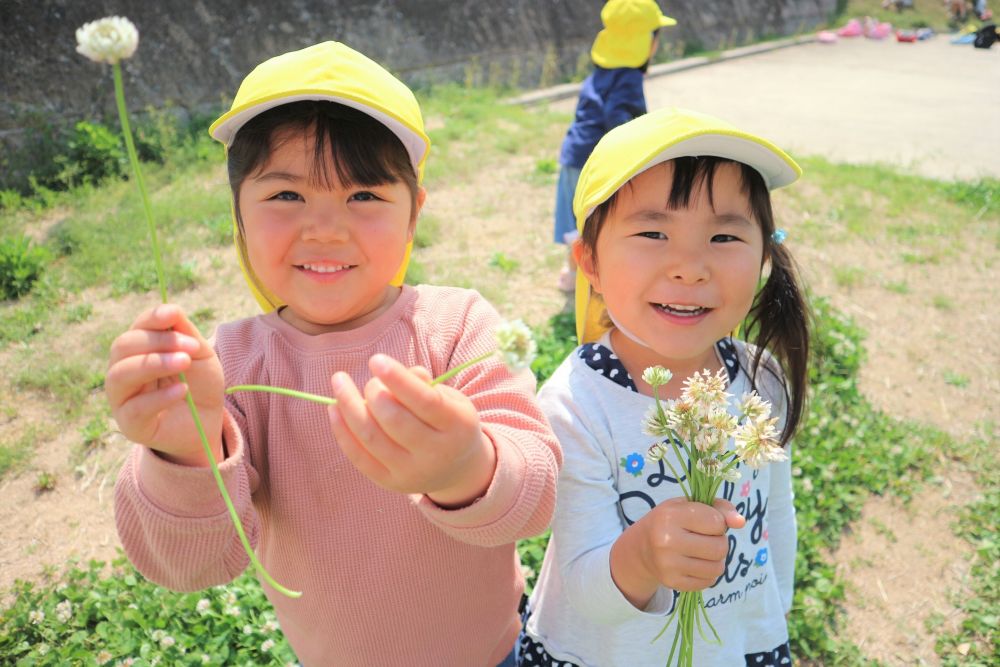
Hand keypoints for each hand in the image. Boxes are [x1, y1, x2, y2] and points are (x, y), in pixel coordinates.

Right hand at [106, 304, 224, 466]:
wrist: (208, 422)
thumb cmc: (200, 385)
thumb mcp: (200, 355)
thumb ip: (185, 334)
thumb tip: (172, 309)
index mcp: (139, 350)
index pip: (136, 328)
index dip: (152, 318)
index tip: (173, 314)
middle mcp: (123, 370)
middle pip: (123, 347)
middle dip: (157, 342)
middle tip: (189, 348)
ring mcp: (122, 398)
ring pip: (120, 375)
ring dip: (153, 364)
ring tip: (184, 362)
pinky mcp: (129, 423)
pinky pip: (135, 407)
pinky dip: (160, 396)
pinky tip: (182, 390)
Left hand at [328, 353, 496, 507]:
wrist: (458, 470)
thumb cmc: (449, 422)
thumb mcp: (450, 399)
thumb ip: (425, 384)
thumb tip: (396, 373)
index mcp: (458, 425)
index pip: (425, 401)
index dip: (397, 379)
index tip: (376, 360)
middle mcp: (436, 453)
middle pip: (395, 420)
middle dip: (373, 393)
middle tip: (371, 381)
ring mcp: (411, 472)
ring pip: (371, 438)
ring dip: (349, 406)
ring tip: (340, 383)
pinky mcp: (390, 482)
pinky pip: (359, 457)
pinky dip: (341, 431)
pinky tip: (334, 409)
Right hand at [610, 497, 745, 608]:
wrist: (641, 549)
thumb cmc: (670, 522)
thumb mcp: (688, 505)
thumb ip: (718, 508)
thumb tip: (741, 522)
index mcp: (670, 516)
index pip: (716, 522)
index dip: (717, 521)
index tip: (706, 521)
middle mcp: (667, 541)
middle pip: (719, 547)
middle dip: (720, 542)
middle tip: (707, 538)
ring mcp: (669, 565)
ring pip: (717, 567)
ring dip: (717, 559)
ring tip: (704, 551)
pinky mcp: (673, 583)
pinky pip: (709, 581)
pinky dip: (708, 572)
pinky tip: (696, 564)